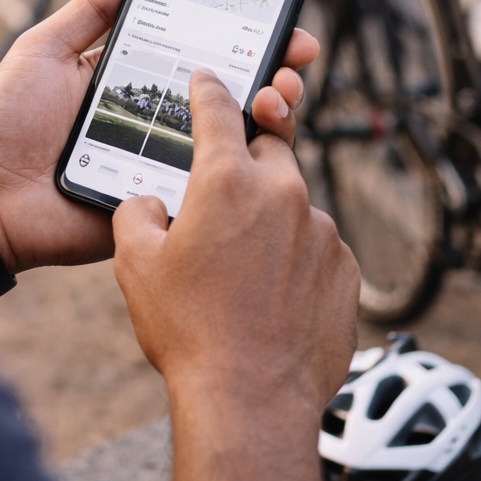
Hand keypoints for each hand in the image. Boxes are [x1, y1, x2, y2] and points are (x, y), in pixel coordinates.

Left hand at [0, 0, 319, 274]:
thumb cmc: (6, 121)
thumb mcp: (44, 48)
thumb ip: (90, 9)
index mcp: (137, 80)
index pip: (202, 51)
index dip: (244, 34)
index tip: (279, 14)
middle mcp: (160, 119)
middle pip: (232, 93)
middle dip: (276, 69)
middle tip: (297, 53)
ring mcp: (165, 163)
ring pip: (234, 140)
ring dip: (272, 113)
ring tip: (282, 92)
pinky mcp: (162, 203)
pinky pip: (210, 189)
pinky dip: (241, 169)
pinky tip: (257, 142)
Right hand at [112, 70, 358, 480]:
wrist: (251, 400)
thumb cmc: (190, 332)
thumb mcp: (135, 265)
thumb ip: (136, 214)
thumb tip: (149, 205)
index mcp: (227, 182)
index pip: (219, 109)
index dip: (208, 88)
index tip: (207, 80)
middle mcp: (283, 194)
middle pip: (268, 146)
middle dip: (246, 152)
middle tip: (222, 178)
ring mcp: (321, 232)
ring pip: (292, 202)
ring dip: (268, 215)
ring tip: (239, 265)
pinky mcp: (345, 269)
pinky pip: (315, 245)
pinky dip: (293, 256)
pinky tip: (268, 293)